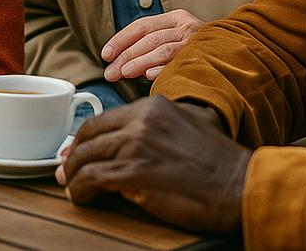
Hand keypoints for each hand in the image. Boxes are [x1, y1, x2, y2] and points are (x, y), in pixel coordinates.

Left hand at [57, 96, 249, 233]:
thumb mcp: (196, 122)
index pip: (103, 120)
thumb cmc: (220, 162)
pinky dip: (81, 191)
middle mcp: (141, 122)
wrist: (239, 185)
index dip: (84, 138)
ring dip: (73, 176)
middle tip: (66, 170)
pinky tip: (82, 198)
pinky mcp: (133, 173)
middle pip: (88, 136)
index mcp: (152, 108)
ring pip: (85, 158)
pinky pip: (92, 179)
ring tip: (72, 188)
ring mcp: (136, 146)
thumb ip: (170, 117)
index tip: (77, 151)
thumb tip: (149, 127)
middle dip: (72, 155)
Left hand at [101, 9, 203, 81]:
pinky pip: (180, 60)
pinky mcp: (205, 55)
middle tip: (110, 71)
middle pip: (148, 38)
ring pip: (161, 48)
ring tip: (125, 72)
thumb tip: (123, 64)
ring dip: (140, 61)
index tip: (106, 54)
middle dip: (126, 55)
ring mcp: (195, 40)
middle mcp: (185, 25)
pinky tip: (150, 76)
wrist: (239, 48)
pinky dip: (163, 67)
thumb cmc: (201, 48)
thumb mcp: (176, 38)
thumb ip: (153, 46)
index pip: (141, 26)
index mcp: (174, 18)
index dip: (121, 39)